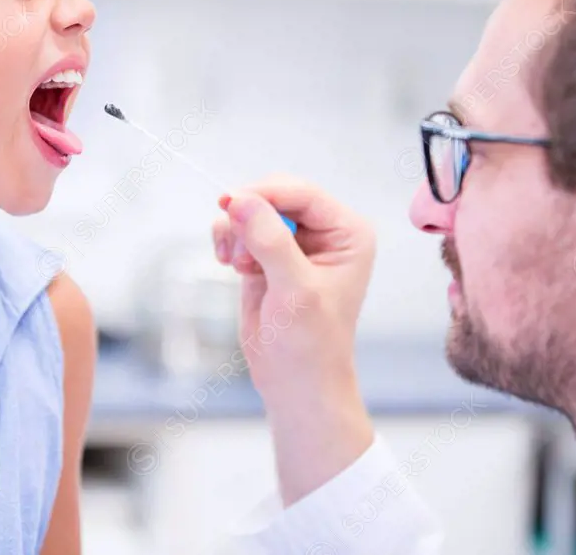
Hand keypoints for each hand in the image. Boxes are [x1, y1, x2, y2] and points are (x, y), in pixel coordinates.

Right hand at [212, 175, 377, 504]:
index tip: (231, 202)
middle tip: (234, 247)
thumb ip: (270, 240)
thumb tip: (240, 201)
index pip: (302, 193)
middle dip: (248, 215)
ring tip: (238, 265)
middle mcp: (324, 231)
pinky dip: (229, 240)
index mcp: (347, 233)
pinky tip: (232, 265)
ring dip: (236, 231)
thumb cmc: (310, 344)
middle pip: (273, 196)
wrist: (295, 383)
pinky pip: (240, 229)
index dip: (265, 193)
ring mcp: (294, 242)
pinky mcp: (267, 255)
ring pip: (252, 210)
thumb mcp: (295, 289)